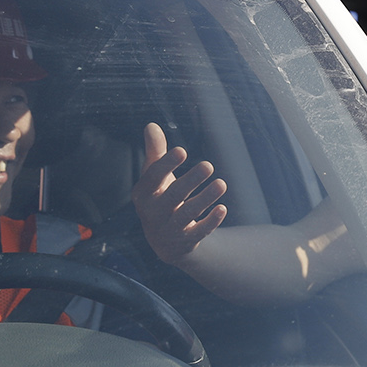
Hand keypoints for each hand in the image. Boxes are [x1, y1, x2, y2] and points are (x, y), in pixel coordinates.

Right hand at [132, 122, 227, 265]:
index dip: (166, 165)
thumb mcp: (155, 177)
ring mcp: (168, 229)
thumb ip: (155, 152)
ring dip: (205, 199)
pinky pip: (198, 232)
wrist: (164, 240)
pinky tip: (223, 208)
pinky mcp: (185, 241)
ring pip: (187, 214)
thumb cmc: (160, 197)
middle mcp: (152, 213)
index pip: (153, 177)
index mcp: (143, 193)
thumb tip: (152, 125)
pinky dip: (210, 221)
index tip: (182, 151)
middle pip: (172, 196)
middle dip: (190, 181)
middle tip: (208, 165)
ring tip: (221, 183)